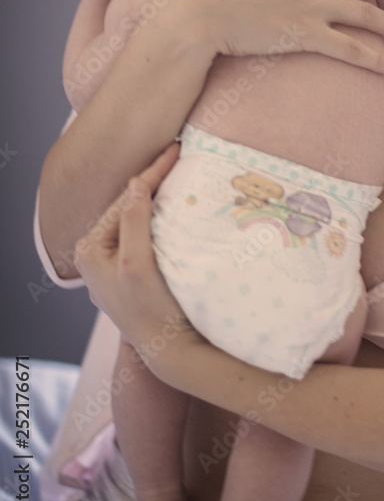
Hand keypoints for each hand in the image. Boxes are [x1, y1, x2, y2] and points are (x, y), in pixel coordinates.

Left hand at [74, 144, 201, 361]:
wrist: (170, 351)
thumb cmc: (151, 310)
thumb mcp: (137, 263)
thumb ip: (133, 221)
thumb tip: (135, 183)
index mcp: (90, 249)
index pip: (124, 200)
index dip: (152, 173)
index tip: (176, 149)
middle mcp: (97, 255)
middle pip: (129, 207)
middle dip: (154, 181)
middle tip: (177, 153)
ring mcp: (115, 265)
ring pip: (138, 219)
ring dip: (159, 197)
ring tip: (178, 172)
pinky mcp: (134, 273)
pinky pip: (146, 234)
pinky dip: (161, 217)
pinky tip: (176, 205)